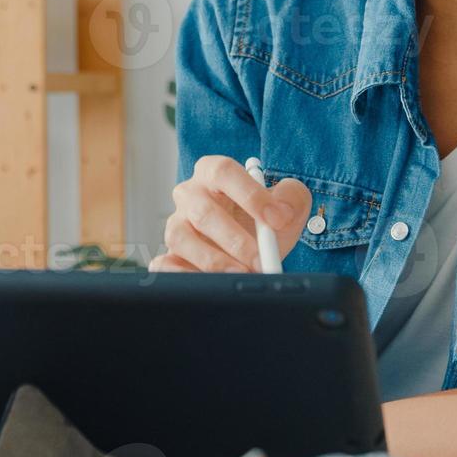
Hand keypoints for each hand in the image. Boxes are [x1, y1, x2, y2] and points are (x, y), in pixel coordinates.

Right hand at [152, 155, 312, 272]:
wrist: (257, 246)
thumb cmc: (265, 219)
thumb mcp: (288, 202)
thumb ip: (292, 197)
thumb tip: (281, 213)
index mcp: (214, 172)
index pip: (223, 172)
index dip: (249, 194)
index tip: (276, 218)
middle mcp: (189, 195)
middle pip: (203, 211)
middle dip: (235, 239)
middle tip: (261, 260)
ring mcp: (176, 224)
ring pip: (180, 238)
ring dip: (213, 260)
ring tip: (240, 274)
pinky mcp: (170, 253)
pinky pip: (164, 263)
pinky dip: (183, 275)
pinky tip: (210, 284)